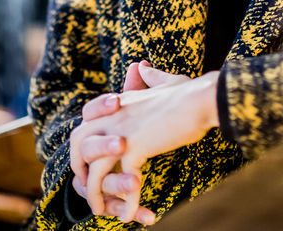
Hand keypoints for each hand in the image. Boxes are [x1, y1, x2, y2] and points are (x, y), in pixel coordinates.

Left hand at [72, 66, 218, 221]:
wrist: (203, 98)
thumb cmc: (191, 91)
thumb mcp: (167, 81)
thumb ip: (152, 78)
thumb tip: (144, 66)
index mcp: (122, 101)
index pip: (88, 117)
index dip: (86, 139)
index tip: (92, 156)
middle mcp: (116, 115)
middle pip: (79, 141)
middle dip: (79, 166)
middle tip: (88, 186)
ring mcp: (122, 131)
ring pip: (93, 167)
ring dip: (96, 192)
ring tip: (102, 211)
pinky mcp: (135, 147)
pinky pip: (122, 180)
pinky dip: (126, 203)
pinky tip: (130, 216)